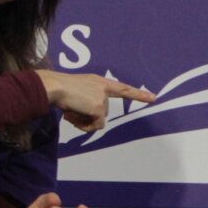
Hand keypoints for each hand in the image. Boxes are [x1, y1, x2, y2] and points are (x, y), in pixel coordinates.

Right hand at [35, 70, 155, 131]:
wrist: (54, 86)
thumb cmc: (58, 88)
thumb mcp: (76, 92)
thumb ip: (87, 102)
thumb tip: (91, 121)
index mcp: (98, 81)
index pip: (123, 88)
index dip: (138, 94)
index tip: (154, 97)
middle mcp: (103, 88)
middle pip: (102, 111)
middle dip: (88, 116)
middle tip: (72, 113)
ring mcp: (102, 98)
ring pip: (98, 119)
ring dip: (84, 121)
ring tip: (70, 114)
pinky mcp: (97, 108)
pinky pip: (95, 125)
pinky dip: (84, 126)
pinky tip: (72, 117)